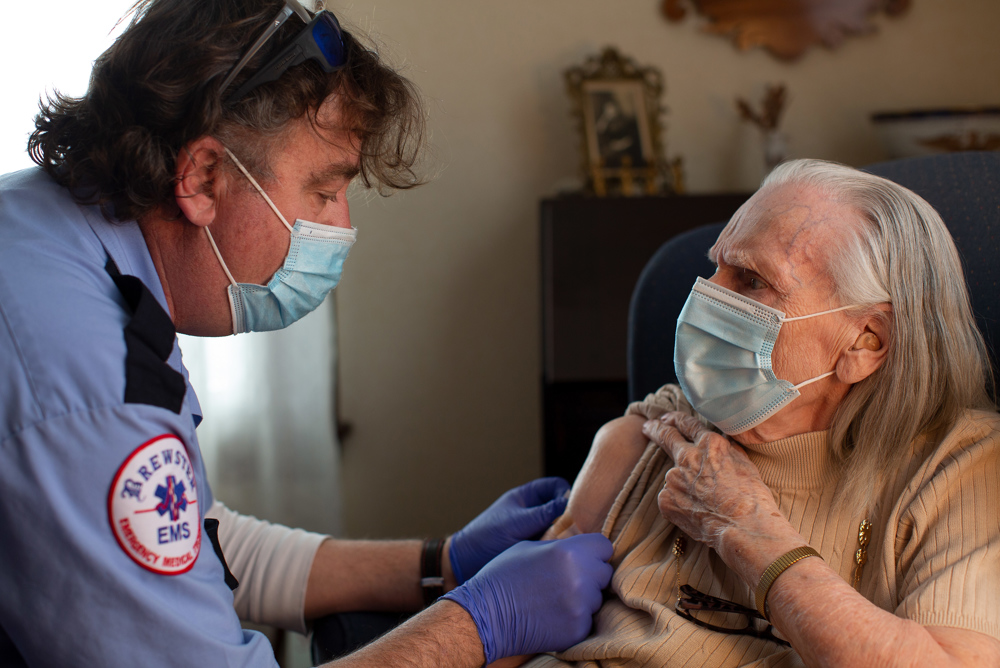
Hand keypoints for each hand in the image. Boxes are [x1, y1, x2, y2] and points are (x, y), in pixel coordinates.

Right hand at [442, 534, 613, 662]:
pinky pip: (587, 620)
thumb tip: (579, 547)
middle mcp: (580, 577)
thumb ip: (561, 546)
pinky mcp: (577, 629)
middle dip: (590, 575)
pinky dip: (574, 619)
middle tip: (566, 580)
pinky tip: (553, 615)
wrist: (486, 614)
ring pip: (596, 598)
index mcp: (570, 551)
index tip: (585, 558)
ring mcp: (581, 605)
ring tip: (555, 599)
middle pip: (604, 573)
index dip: (594, 552)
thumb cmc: (503, 575)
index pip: (605, 547)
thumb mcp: (530, 547)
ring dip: (583, 598)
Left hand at [449, 477, 569, 583]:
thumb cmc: (486, 537)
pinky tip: (559, 555)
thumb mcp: (516, 523)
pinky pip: (554, 545)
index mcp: (526, 497)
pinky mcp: (536, 549)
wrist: (465, 564)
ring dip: (565, 535)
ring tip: (565, 544)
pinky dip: (558, 548)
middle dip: (569, 516)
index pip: (555, 486)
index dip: (566, 493)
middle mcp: (533, 512)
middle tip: (573, 529)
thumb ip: (542, 514)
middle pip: (561, 507)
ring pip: (560, 528)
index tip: (571, 507)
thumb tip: (568, 503)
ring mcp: (535, 531)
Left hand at [642, 413, 800, 581]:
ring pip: (673, 477)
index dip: (675, 419)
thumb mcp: (744, 462)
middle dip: (655, 429)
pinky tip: (696, 514)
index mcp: (709, 444)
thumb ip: (726, 448)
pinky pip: (670, 498)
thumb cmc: (752, 498)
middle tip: (648, 427)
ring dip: (681, 484)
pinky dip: (679, 503)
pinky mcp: (665, 499)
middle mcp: (688, 457)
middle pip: (666, 436)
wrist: (744, 528)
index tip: (666, 419)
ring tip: (703, 502)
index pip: (687, 424)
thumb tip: (720, 438)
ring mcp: (673, 478)